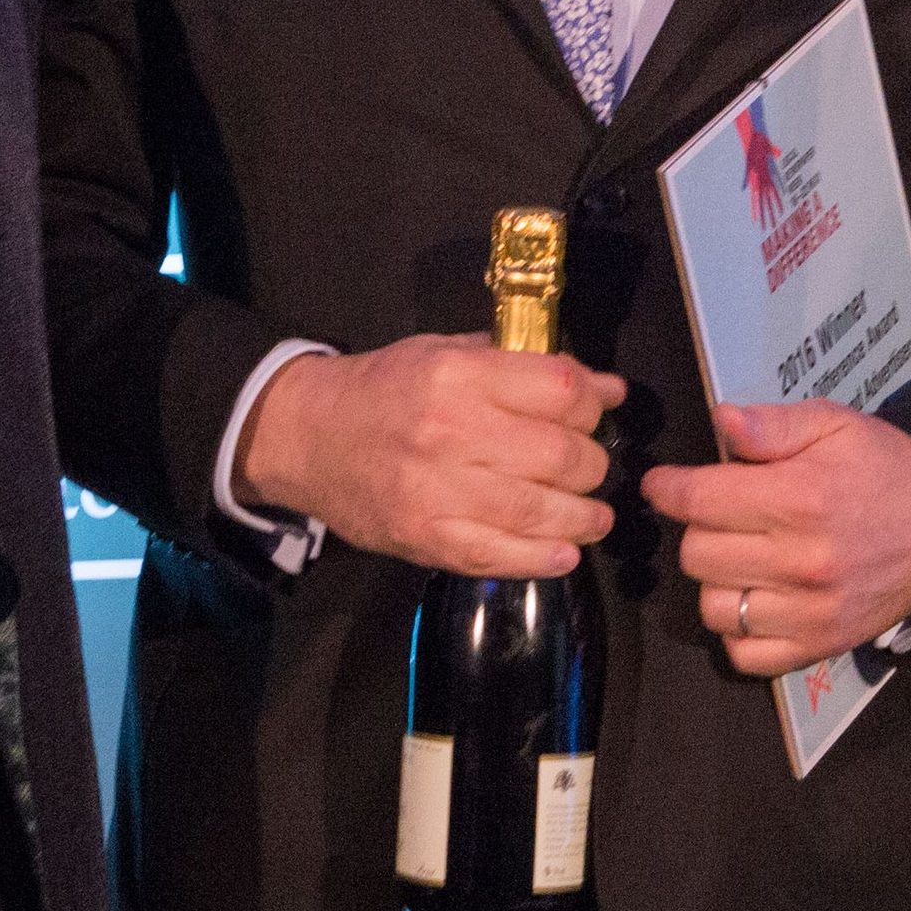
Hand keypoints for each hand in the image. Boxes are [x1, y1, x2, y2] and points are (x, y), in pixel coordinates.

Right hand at [233, 334, 624, 576]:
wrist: (307, 437)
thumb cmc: (382, 390)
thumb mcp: (442, 352)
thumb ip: (514, 364)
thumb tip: (596, 386)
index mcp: (458, 377)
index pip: (559, 391)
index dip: (595, 402)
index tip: (603, 408)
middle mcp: (452, 433)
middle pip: (560, 454)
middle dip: (592, 463)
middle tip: (591, 466)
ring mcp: (438, 492)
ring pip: (539, 510)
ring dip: (583, 517)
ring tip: (594, 516)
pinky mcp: (426, 539)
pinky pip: (500, 556)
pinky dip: (542, 558)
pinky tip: (565, 552)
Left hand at [640, 400, 910, 677]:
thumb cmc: (883, 468)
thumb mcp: (835, 425)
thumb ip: (774, 424)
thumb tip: (720, 421)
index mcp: (800, 499)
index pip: (700, 500)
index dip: (668, 488)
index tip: (663, 484)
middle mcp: (802, 562)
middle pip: (697, 554)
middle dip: (696, 527)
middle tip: (717, 514)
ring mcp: (811, 611)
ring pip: (714, 607)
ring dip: (715, 579)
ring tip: (738, 556)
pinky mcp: (821, 644)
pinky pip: (746, 654)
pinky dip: (738, 631)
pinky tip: (755, 598)